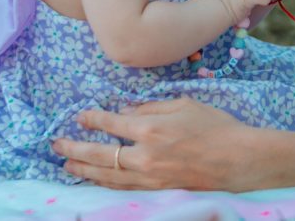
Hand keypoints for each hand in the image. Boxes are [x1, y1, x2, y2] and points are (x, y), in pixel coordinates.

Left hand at [53, 98, 261, 190]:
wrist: (238, 159)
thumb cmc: (215, 127)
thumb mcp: (184, 104)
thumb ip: (151, 107)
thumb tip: (126, 111)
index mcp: (151, 128)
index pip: (111, 123)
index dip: (92, 120)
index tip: (80, 116)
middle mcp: (144, 155)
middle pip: (100, 154)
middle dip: (75, 148)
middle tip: (56, 144)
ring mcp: (149, 177)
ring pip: (107, 176)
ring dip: (83, 169)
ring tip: (66, 165)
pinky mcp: (157, 190)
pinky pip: (123, 188)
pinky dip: (105, 183)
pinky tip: (96, 180)